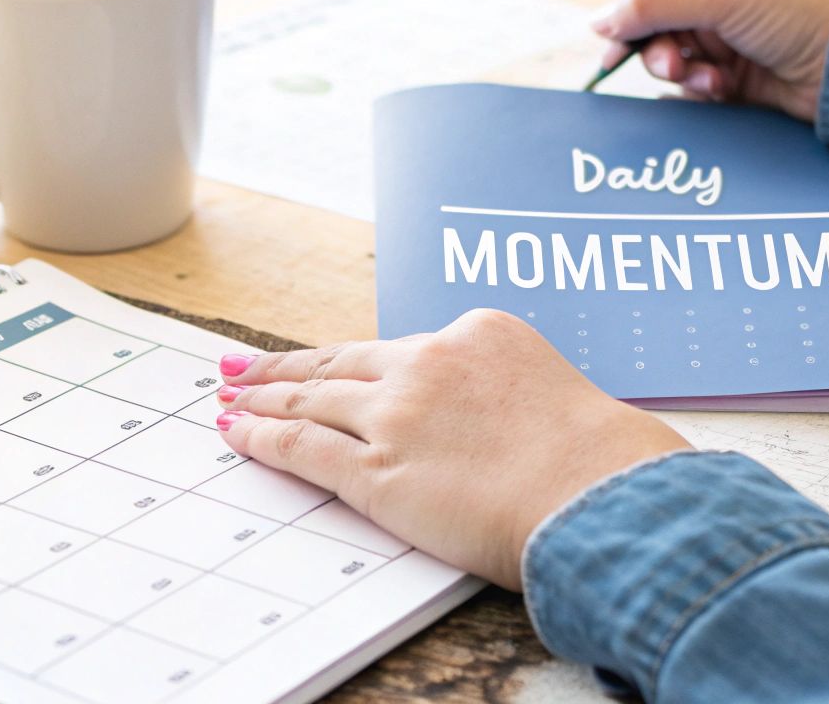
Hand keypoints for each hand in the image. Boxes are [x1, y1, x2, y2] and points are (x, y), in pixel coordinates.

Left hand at [212, 309, 690, 589]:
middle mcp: (429, 362)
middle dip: (285, 366)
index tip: (320, 360)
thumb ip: (501, 393)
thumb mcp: (550, 393)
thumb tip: (480, 422)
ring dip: (261, 397)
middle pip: (339, 361)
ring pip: (311, 398)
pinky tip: (237, 433)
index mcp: (477, 334)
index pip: (397, 349)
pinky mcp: (376, 470)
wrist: (599, 494)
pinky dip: (262, 437)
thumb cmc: (599, 462)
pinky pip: (302, 446)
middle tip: (241, 366)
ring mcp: (397, 414)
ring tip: (229, 397)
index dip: (348, 358)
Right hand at [593, 0, 828, 121]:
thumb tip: (600, 21)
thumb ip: (655, 5)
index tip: (642, 12)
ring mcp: (720, 14)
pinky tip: (722, 87)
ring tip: (700, 78)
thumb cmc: (805, 15)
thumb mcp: (725, 0)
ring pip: (661, 38)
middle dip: (656, 35)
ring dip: (674, 63)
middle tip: (671, 61)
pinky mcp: (724, 55)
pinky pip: (683, 67)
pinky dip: (696, 81)